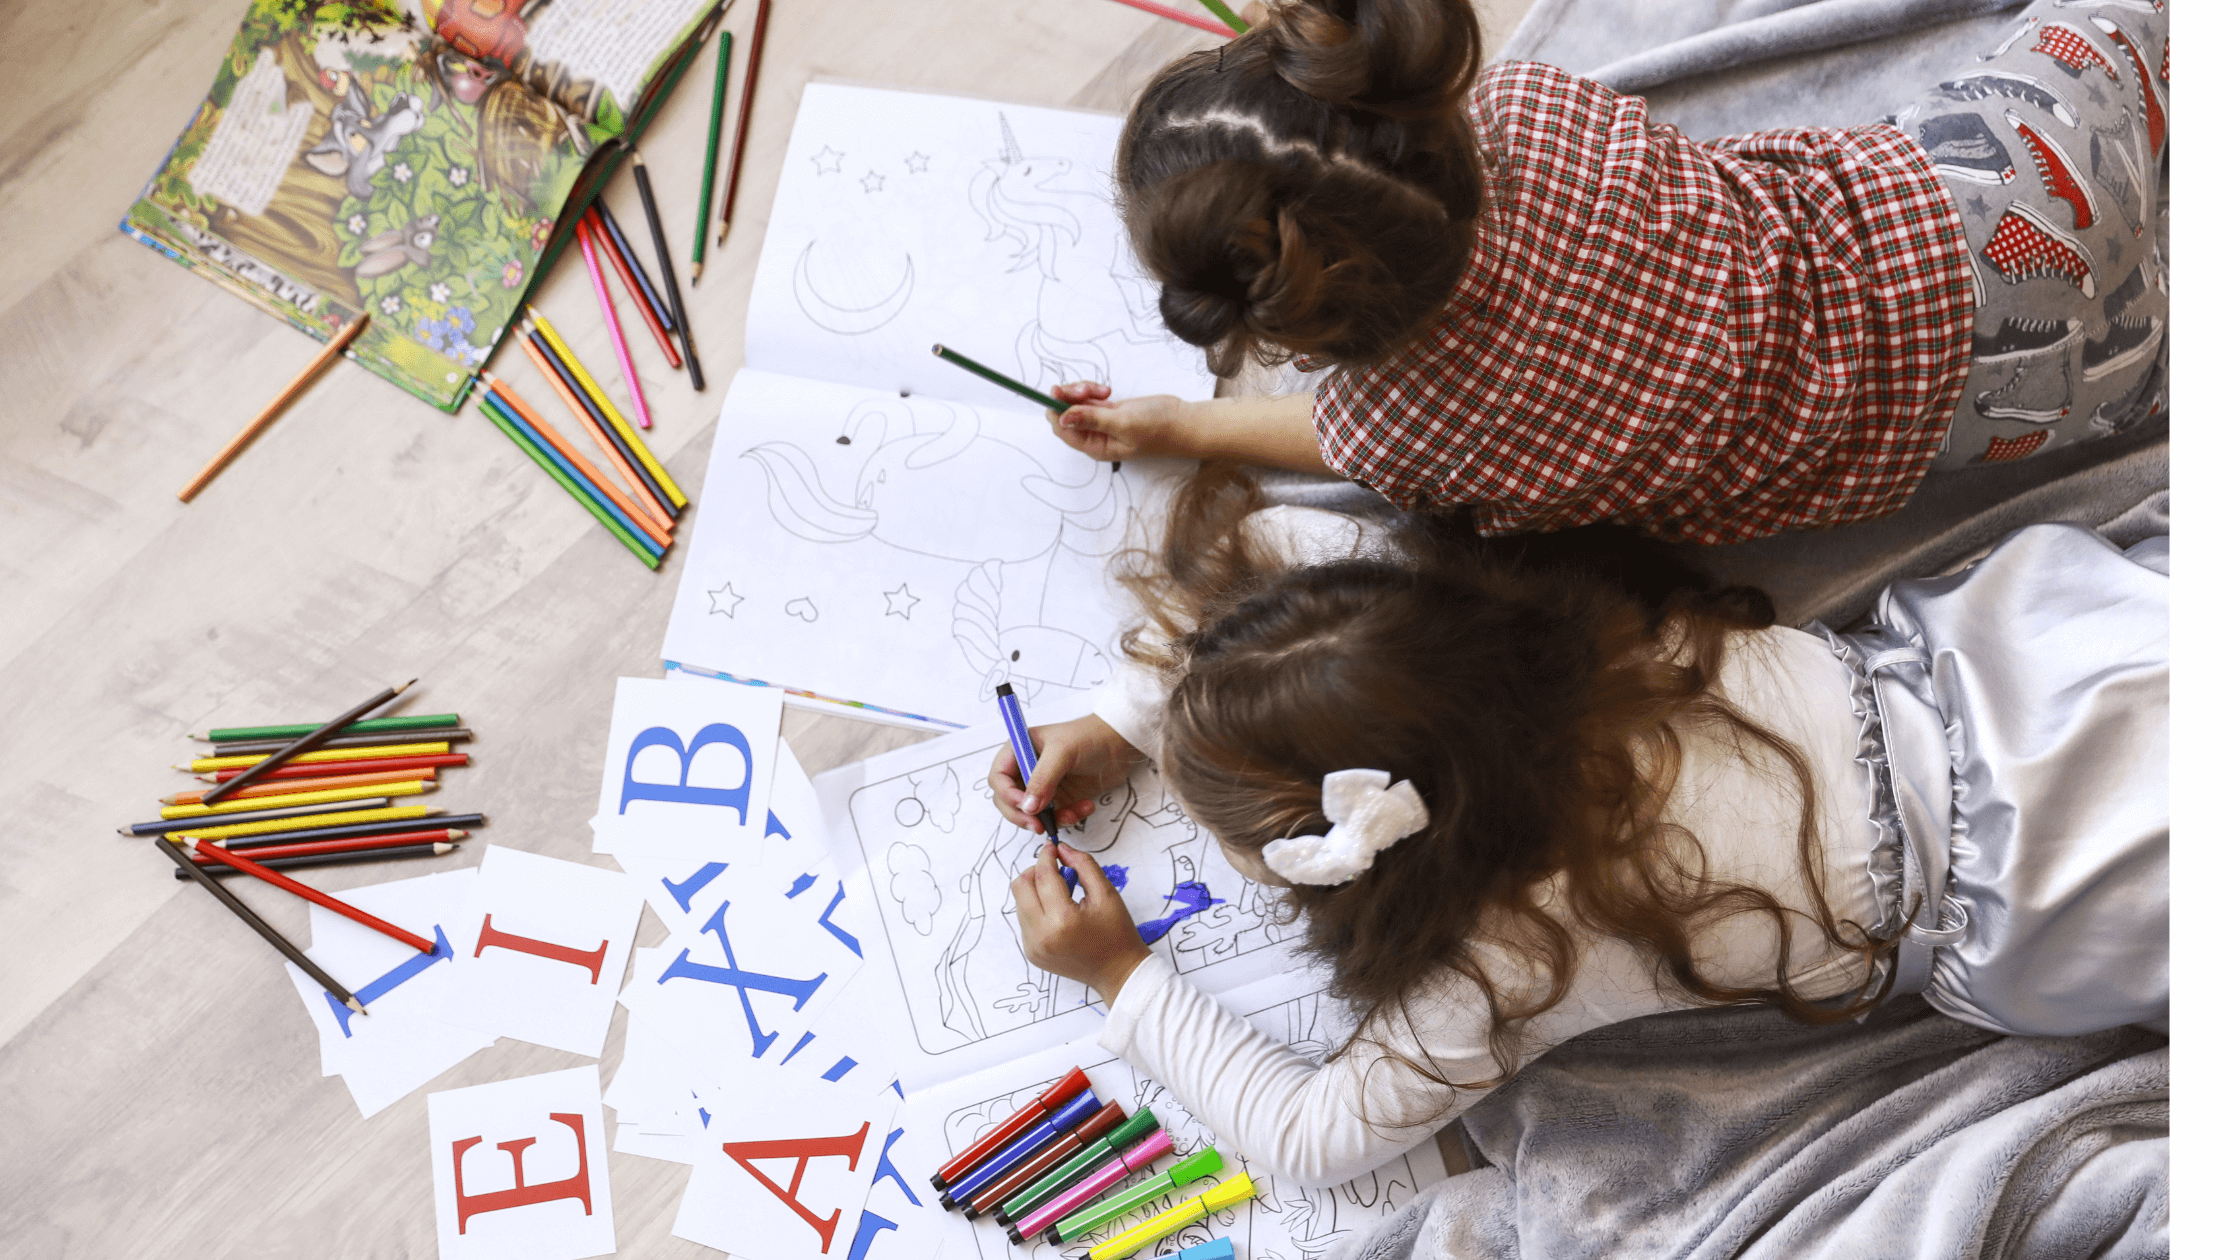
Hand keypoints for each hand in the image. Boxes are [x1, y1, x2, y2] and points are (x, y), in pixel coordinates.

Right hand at [990, 714, 1142, 833]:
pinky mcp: (1060, 798)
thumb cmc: (1090, 736)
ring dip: (1049, 820)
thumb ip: (1042, 779)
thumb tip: (1027, 807)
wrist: (1121, 743)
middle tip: (1038, 824)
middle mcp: (1028, 768)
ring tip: (1072, 814)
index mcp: (1020, 749)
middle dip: (1022, 815)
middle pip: (1008, 800)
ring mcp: (1044, 785)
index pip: (999, 777)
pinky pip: (1054, 817)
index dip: (1006, 794)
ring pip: (1031, 814)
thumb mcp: (1063, 752)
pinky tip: (1085, 807)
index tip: (1023, 806)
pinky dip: (1067, 818)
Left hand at [1012, 841, 1150, 1005]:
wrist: (1117, 972)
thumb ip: (1083, 865)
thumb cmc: (1116, 933)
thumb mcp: (1106, 893)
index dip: (1046, 856)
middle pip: (1020, 887)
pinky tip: (1057, 911)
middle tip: (1054, 868)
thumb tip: (1062, 849)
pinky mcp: (1031, 953)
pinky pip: (1024, 920)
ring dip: (1034, 890)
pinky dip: (1036, 908)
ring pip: (1019, 903)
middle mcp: (1042, 935)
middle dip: (1035, 871)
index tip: (1052, 847)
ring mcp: (1034, 946)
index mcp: (1063, 920)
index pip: (1043, 876)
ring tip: (1060, 892)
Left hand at [1048, 382, 1192, 461]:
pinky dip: (1093, 390)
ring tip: (1103, 389)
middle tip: (1087, 389)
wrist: (1184, 422)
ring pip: (1078, 403)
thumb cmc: (1159, 429)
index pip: (1063, 430)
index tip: (1057, 392)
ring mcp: (1103, 422)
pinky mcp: (1111, 410)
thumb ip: (1091, 419)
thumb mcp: (1123, 423)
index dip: (1056, 411)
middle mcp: (1096, 436)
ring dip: (1084, 391)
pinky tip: (1107, 390)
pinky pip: (1090, 399)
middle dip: (1071, 397)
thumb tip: (1062, 418)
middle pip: (1067, 414)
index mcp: (1095, 446)